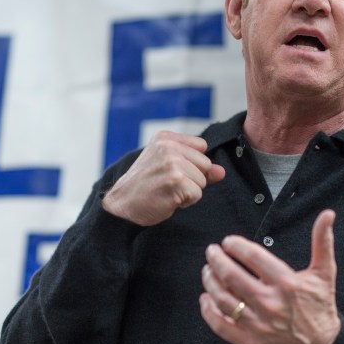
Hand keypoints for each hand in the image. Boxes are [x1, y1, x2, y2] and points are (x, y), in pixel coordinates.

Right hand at [102, 131, 225, 225]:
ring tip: (167, 191)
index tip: (171, 172)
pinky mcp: (175, 180)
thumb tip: (221, 171)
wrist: (121, 205)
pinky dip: (186, 202)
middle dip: (192, 179)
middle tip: (168, 184)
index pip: (201, 147)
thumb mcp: (169, 168)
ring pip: (203, 180)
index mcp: (165, 138)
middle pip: (206, 164)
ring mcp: (172, 162)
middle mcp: (168, 146)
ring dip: (188, 191)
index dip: (192, 164)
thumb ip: (197, 166)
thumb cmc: (145, 187)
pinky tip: (168, 199)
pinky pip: (197, 194)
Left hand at [200, 210, 340, 343]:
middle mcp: (270, 302)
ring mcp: (258, 323)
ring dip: (210, 282)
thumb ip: (322, 242)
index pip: (253, 256)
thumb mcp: (325, 272)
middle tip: (212, 251)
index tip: (228, 242)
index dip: (236, 246)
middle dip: (217, 259)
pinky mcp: (250, 341)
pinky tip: (206, 299)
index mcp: (286, 283)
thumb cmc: (320, 308)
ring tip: (207, 270)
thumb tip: (327, 216)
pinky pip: (221, 326)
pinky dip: (209, 311)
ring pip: (223, 299)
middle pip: (232, 276)